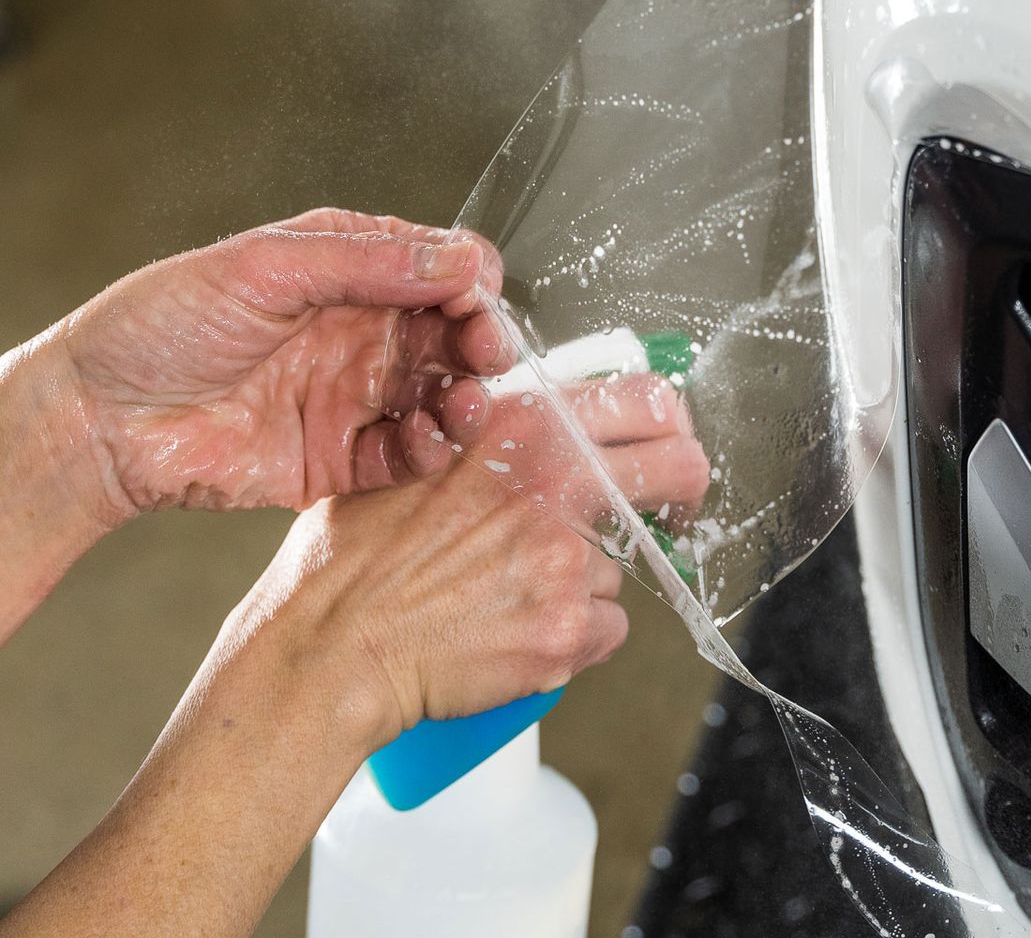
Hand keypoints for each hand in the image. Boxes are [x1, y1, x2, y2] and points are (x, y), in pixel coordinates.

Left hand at [44, 208, 508, 518]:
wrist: (101, 419)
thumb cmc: (163, 326)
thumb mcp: (265, 269)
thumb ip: (366, 263)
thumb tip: (460, 261)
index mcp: (347, 271)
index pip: (440, 268)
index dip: (468, 282)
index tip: (472, 300)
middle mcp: (361, 332)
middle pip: (454, 334)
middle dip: (481, 343)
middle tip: (484, 354)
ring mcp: (355, 396)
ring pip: (442, 397)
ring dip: (465, 400)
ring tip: (458, 404)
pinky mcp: (343, 460)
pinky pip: (408, 458)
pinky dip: (429, 450)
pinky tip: (419, 439)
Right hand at [219, 369, 705, 743]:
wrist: (331, 649)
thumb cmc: (354, 562)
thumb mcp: (416, 462)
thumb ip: (490, 444)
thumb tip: (543, 440)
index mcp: (522, 432)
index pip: (648, 401)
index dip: (670, 429)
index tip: (668, 450)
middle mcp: (554, 488)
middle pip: (680, 470)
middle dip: (680, 494)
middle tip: (667, 515)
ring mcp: (566, 562)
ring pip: (619, 569)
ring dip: (581, 586)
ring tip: (507, 598)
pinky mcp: (568, 631)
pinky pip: (608, 630)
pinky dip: (574, 638)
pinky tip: (517, 634)